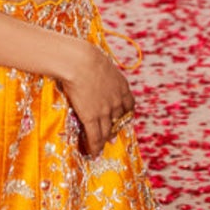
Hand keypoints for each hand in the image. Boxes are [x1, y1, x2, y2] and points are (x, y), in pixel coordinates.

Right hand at [56, 40, 136, 157]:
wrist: (80, 62)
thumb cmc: (87, 57)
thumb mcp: (102, 63)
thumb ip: (103, 72)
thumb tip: (94, 68)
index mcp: (122, 86)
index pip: (129, 105)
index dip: (126, 113)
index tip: (123, 117)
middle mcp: (117, 101)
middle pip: (118, 119)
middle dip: (115, 128)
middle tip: (111, 135)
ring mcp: (105, 111)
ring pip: (107, 131)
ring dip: (104, 140)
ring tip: (101, 147)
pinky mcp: (91, 117)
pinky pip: (95, 136)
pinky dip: (95, 146)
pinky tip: (93, 153)